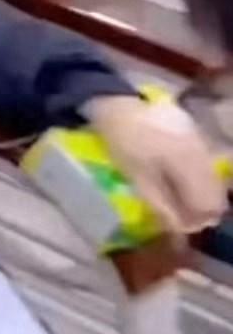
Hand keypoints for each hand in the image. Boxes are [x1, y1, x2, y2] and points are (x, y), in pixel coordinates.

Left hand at [86, 94, 227, 234]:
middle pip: (216, 191)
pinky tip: (179, 178)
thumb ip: (162, 205)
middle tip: (181, 216)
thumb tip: (180, 230)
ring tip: (179, 198)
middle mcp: (201, 151)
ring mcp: (200, 139)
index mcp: (188, 163)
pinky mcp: (195, 131)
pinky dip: (197, 176)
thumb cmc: (123, 142)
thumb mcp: (137, 178)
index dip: (198, 220)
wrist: (117, 102)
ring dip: (201, 193)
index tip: (181, 227)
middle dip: (202, 209)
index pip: (209, 203)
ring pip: (213, 177)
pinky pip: (205, 162)